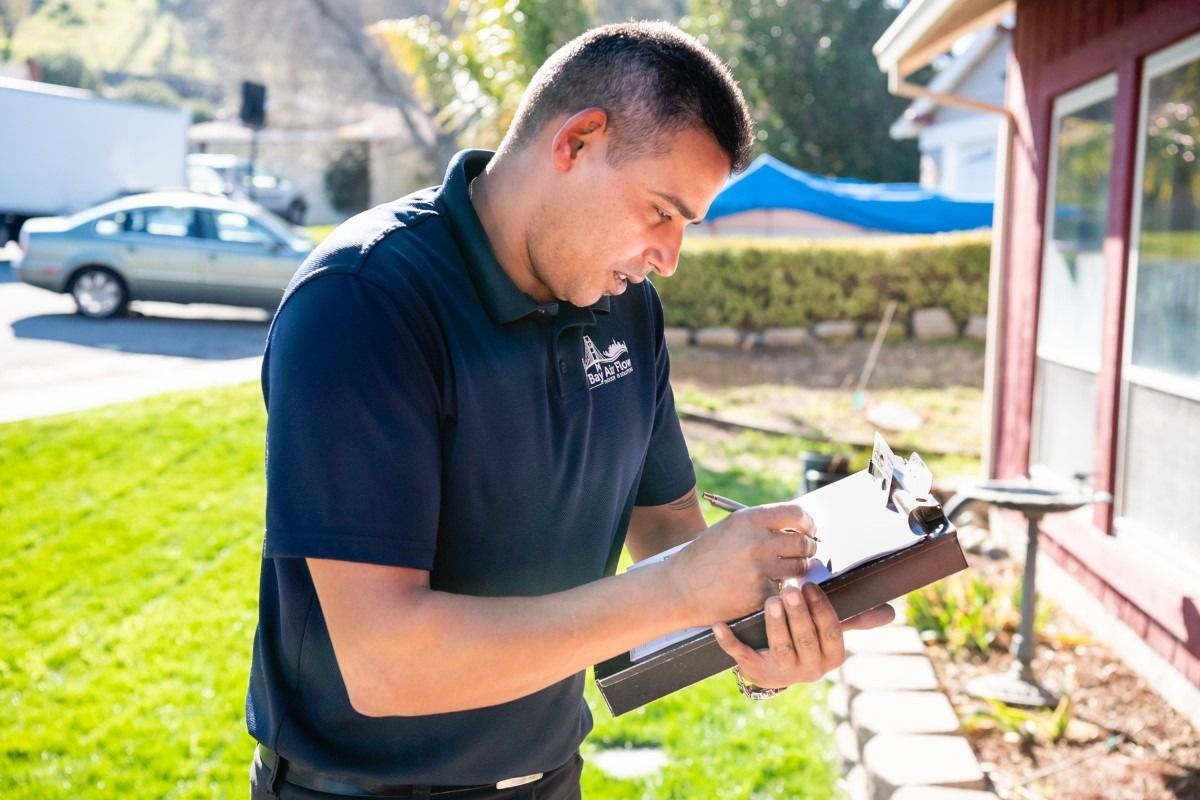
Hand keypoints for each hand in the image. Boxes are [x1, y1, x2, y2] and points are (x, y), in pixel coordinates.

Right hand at [663, 502, 818, 625]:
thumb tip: (799, 526)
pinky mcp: (760, 595)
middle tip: (803, 552)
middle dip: (807, 548)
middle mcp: (757, 542)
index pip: (797, 515)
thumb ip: (761, 525)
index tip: (809, 530)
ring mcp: (759, 570)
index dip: (808, 523)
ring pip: (799, 568)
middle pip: (803, 543)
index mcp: (748, 520)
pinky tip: (764, 586)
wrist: (679, 588)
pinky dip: (779, 588)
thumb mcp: (730, 528)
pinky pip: (784, 589)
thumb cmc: (705, 556)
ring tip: (784, 569)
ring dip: (797, 569)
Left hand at [712, 583, 895, 688]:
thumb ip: (855, 618)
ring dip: (774, 624)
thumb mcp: (828, 629)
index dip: (821, 609)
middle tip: (790, 589)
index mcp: (831, 657)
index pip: (830, 632)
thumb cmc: (806, 637)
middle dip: (798, 614)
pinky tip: (720, 625)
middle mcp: (810, 670)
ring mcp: (782, 673)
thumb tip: (891, 611)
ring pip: (779, 647)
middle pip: (805, 639)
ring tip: (771, 600)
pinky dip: (729, 641)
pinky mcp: (755, 672)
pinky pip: (741, 657)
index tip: (811, 586)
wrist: (774, 666)